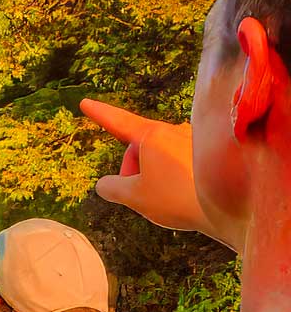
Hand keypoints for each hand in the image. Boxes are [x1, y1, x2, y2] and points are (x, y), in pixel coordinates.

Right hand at [80, 98, 237, 249]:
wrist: (226, 208)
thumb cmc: (177, 199)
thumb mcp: (134, 197)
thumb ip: (111, 188)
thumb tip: (104, 184)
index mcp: (152, 136)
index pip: (119, 122)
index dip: (100, 114)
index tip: (85, 103)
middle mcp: (174, 131)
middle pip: (140, 147)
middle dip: (133, 168)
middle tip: (137, 196)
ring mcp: (192, 140)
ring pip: (160, 155)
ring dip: (153, 173)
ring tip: (163, 198)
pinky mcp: (207, 152)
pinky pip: (179, 160)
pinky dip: (173, 175)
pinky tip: (181, 194)